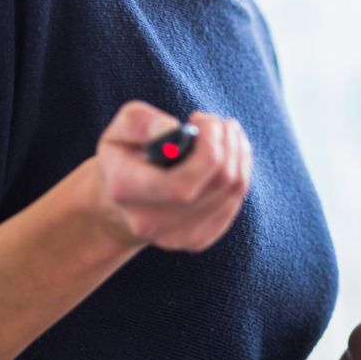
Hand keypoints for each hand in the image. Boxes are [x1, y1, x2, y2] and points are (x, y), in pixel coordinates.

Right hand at [85, 100, 251, 251]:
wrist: (121, 202)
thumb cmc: (124, 155)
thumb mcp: (120, 128)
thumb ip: (142, 123)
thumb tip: (175, 130)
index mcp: (125, 190)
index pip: (183, 183)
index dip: (208, 147)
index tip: (198, 119)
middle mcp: (150, 222)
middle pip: (217, 182)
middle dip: (226, 142)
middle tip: (217, 122)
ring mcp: (176, 236)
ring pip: (233, 188)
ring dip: (237, 151)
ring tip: (224, 131)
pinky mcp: (198, 239)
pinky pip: (235, 199)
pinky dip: (240, 169)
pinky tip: (227, 154)